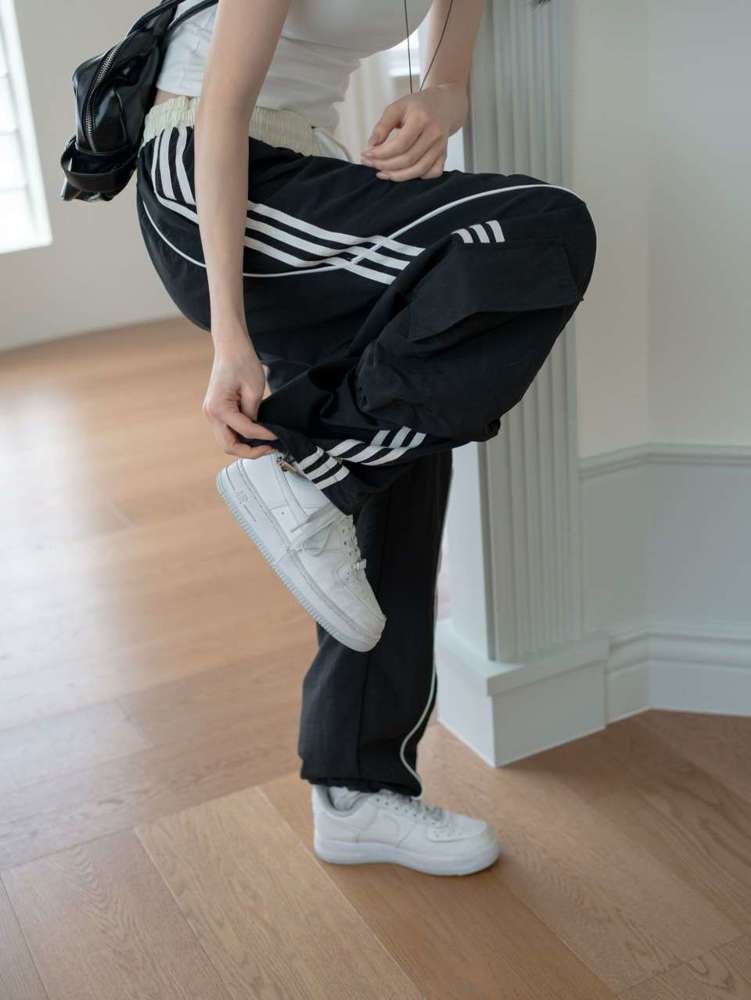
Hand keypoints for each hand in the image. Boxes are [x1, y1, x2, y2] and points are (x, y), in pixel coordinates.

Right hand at [202, 341, 277, 458]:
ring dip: (244, 446)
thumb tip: (256, 431)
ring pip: (226, 442)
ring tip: (263, 443)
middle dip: (249, 451)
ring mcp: (211, 413)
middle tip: (269, 448)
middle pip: (229, 446)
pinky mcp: (215, 411)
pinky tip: (254, 434)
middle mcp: (211, 413)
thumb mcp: (255, 390)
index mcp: (219, 408)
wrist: (230, 347)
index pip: (245, 432)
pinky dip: (239, 436)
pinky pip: (227, 431)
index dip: (264, 437)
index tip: (277, 436)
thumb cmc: (241, 362)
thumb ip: (254, 414)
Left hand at [360, 83, 467, 180]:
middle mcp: (434, 134)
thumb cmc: (417, 106)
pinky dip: (418, 177)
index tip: (367, 154)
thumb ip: (382, 126)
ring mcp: (441, 147)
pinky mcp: (444, 155)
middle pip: (408, 159)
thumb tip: (371, 146)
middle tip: (371, 164)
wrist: (444, 105)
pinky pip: (432, 173)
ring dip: (398, 176)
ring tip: (382, 173)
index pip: (400, 144)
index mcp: (421, 119)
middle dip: (385, 165)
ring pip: (419, 170)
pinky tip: (404, 172)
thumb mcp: (397, 107)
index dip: (381, 153)